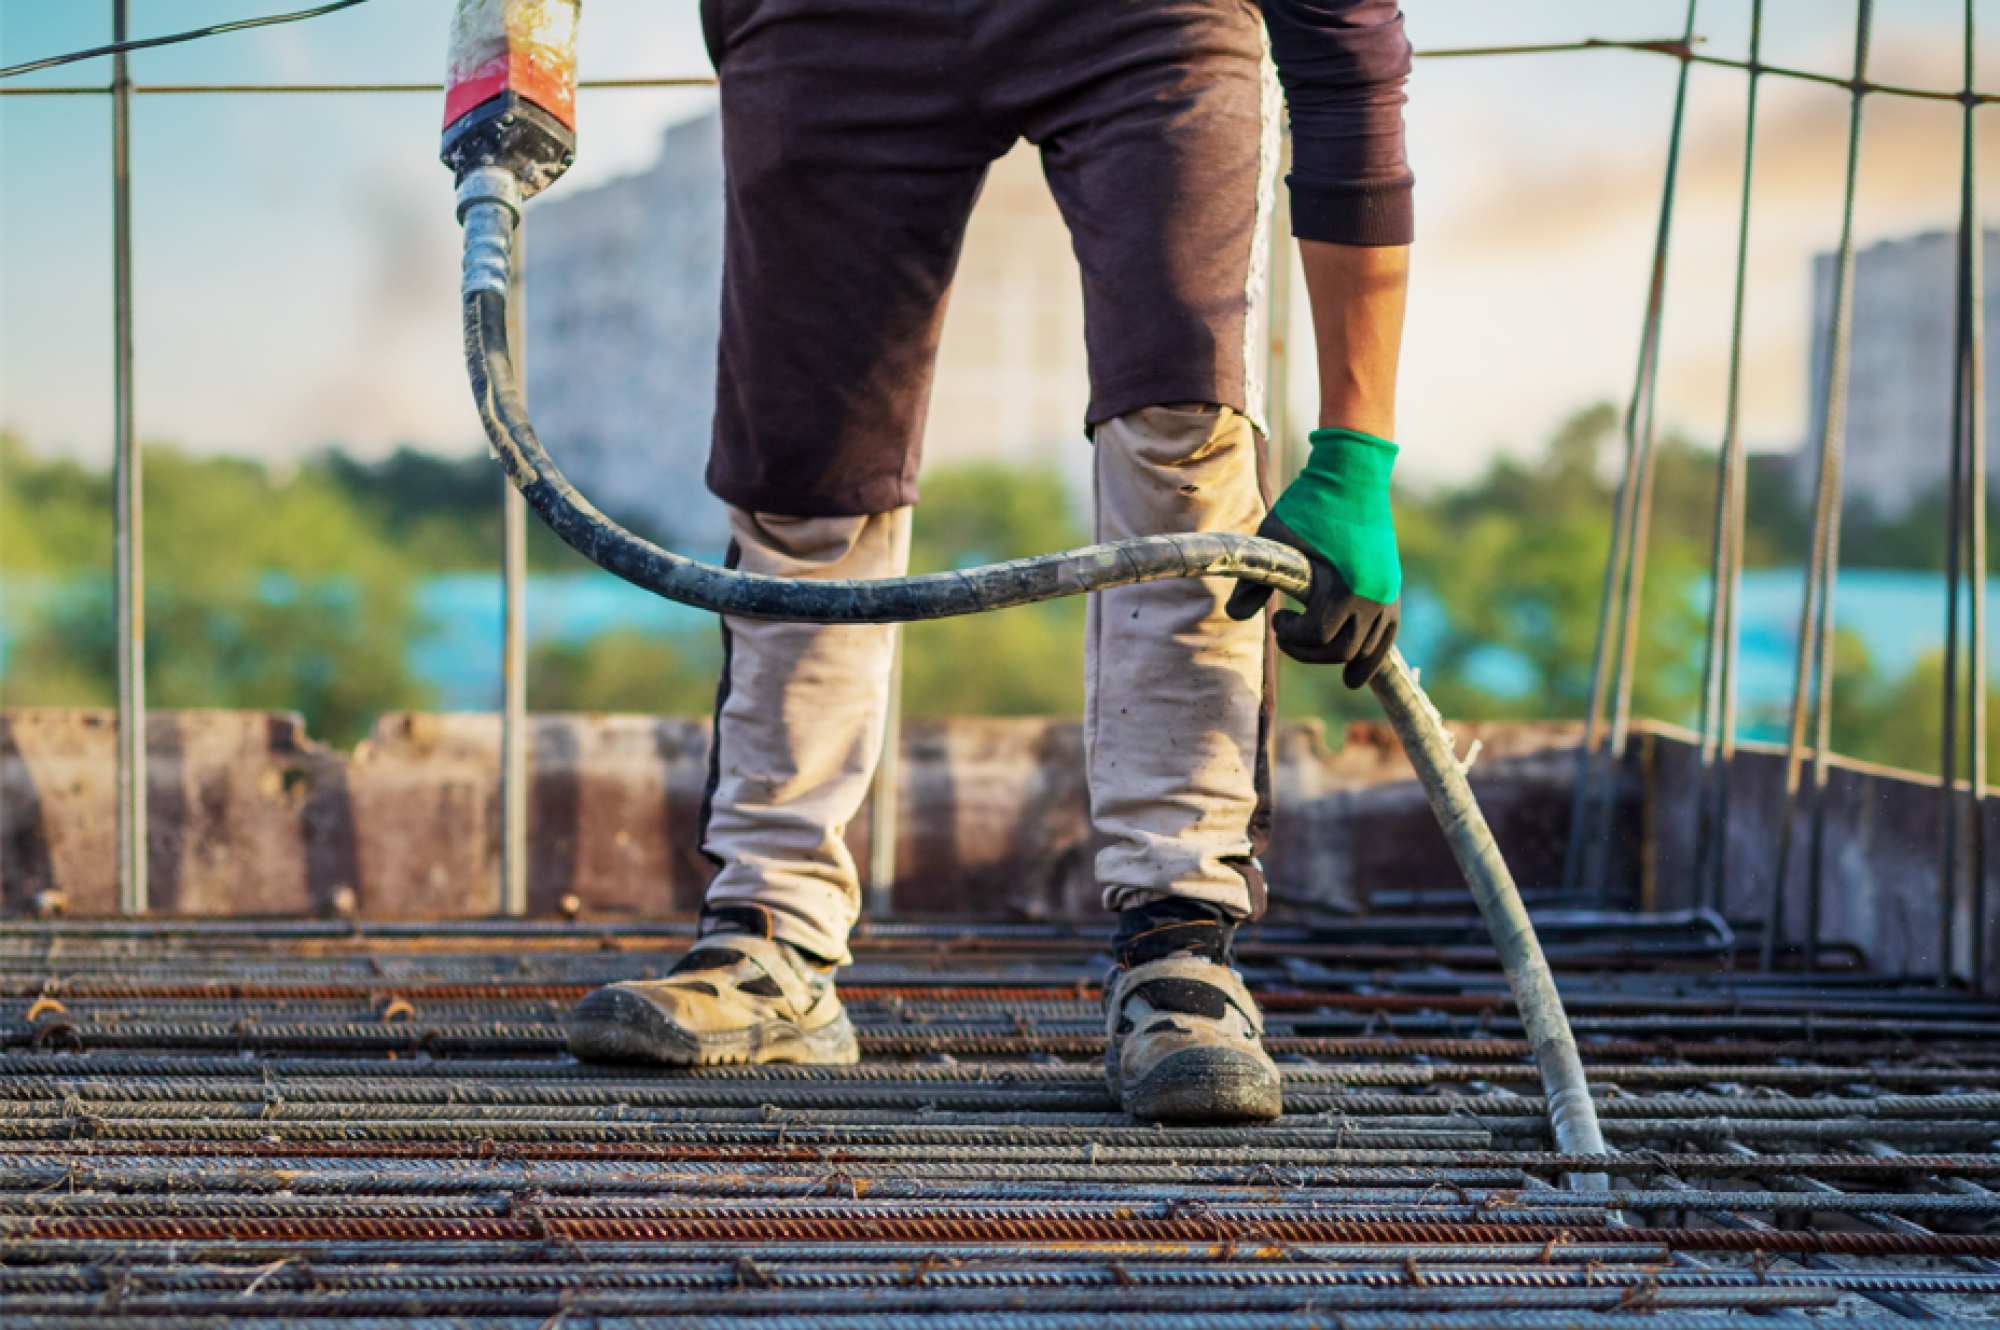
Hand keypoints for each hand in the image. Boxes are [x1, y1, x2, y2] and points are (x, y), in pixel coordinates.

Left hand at [1225, 510, 1397, 688]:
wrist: (1352, 475)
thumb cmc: (1308, 505)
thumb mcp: (1272, 539)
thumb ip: (1254, 581)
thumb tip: (1234, 615)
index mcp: (1345, 586)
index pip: (1318, 636)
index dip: (1292, 636)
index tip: (1277, 619)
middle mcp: (1372, 596)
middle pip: (1342, 651)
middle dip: (1309, 651)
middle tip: (1286, 634)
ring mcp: (1387, 594)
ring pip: (1367, 649)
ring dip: (1336, 657)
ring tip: (1312, 650)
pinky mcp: (1391, 589)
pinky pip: (1386, 636)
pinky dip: (1370, 657)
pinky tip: (1354, 677)